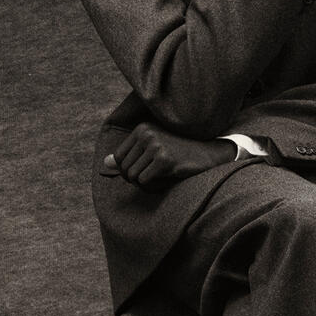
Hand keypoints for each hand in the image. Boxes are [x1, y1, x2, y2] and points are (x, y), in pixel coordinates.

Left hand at [102, 122, 235, 190]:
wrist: (210, 154)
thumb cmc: (180, 153)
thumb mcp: (153, 150)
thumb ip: (129, 156)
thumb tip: (105, 164)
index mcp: (142, 128)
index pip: (119, 158)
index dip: (129, 170)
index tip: (146, 171)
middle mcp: (147, 134)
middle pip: (124, 168)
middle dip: (136, 179)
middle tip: (154, 177)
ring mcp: (156, 146)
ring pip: (133, 177)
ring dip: (145, 184)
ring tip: (161, 178)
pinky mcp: (164, 160)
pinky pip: (144, 182)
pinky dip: (153, 187)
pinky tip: (166, 180)